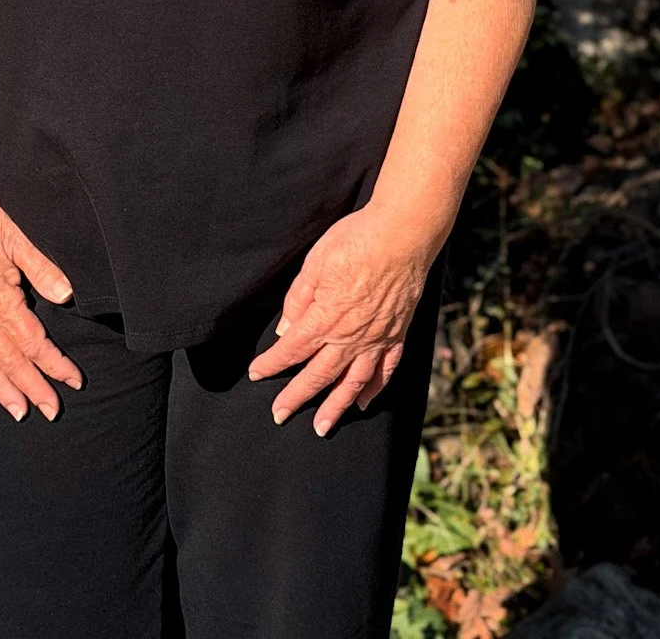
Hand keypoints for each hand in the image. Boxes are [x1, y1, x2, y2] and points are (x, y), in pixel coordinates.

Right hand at [0, 185, 81, 421]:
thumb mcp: (18, 237)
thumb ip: (43, 268)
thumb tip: (66, 295)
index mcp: (1, 301)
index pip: (33, 344)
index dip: (55, 365)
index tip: (74, 381)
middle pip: (10, 362)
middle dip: (33, 388)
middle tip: (52, 412)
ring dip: (1, 390)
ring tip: (17, 412)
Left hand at [246, 205, 433, 435]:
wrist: (403, 233)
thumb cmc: (356, 240)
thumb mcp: (315, 262)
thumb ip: (298, 299)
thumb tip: (285, 329)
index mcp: (325, 317)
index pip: (292, 349)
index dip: (271, 364)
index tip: (256, 374)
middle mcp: (350, 336)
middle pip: (318, 374)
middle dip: (296, 396)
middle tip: (279, 415)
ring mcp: (376, 338)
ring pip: (352, 382)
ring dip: (335, 406)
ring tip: (321, 426)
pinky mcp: (397, 333)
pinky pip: (385, 369)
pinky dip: (374, 389)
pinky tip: (364, 401)